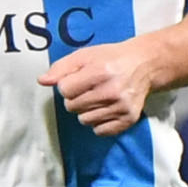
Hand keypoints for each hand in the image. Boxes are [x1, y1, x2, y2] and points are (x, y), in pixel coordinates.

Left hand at [41, 39, 164, 136]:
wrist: (145, 65)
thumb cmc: (112, 59)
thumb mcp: (85, 55)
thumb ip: (61, 68)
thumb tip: (42, 81)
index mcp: (99, 71)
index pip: (65, 90)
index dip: (68, 85)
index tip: (78, 80)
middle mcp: (111, 91)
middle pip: (72, 107)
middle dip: (76, 98)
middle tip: (89, 89)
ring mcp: (121, 107)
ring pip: (84, 120)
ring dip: (86, 111)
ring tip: (98, 98)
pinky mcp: (128, 119)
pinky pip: (100, 130)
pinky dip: (99, 122)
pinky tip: (106, 109)